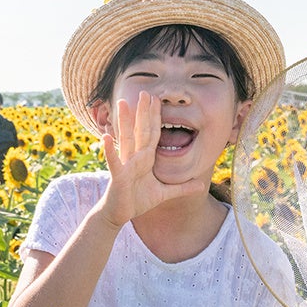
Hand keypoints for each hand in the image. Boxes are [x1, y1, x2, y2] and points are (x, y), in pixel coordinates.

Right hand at [98, 91, 207, 226]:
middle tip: (145, 92)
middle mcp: (135, 157)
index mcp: (145, 159)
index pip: (152, 134)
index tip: (157, 100)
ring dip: (124, 121)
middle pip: (140, 130)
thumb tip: (201, 185)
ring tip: (123, 103)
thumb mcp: (164, 193)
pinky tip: (106, 136)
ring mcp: (125, 165)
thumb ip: (182, 188)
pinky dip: (110, 150)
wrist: (118, 213)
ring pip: (126, 139)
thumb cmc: (137, 201)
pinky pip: (114, 161)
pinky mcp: (118, 176)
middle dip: (142, 112)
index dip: (154, 117)